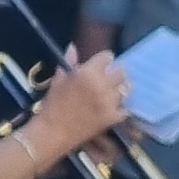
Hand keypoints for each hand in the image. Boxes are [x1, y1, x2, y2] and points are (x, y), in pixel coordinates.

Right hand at [28, 48, 130, 163]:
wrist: (53, 132)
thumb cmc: (52, 104)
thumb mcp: (58, 80)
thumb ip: (69, 61)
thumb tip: (73, 46)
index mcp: (86, 72)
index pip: (108, 57)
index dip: (104, 60)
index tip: (100, 65)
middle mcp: (101, 85)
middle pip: (121, 72)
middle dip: (115, 73)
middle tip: (107, 80)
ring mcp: (109, 102)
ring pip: (126, 88)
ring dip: (119, 90)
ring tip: (111, 94)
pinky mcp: (113, 117)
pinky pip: (125, 108)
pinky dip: (120, 108)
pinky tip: (112, 109)